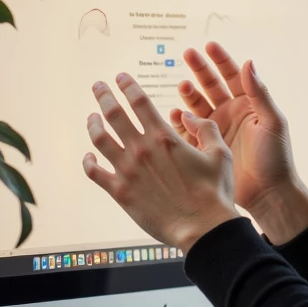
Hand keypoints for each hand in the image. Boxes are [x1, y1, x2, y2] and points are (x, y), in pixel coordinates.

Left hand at [82, 73, 237, 252]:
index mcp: (164, 137)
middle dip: (104, 96)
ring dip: (93, 124)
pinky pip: (95, 172)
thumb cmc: (214, 193)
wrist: (202, 228)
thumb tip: (191, 115)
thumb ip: (206, 130)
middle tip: (98, 86)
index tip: (121, 78)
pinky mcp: (120, 192)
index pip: (139, 102)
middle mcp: (141, 149)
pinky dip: (88, 161)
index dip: (128, 86)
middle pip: (114, 114)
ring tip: (91, 117)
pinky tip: (88, 156)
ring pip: (99, 139)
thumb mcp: (220, 155)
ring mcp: (127, 171)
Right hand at [171, 42, 307, 242]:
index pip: (233, 76)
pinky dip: (181, 121)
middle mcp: (231, 114)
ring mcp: (217, 130)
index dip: (221, 60)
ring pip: (198, 105)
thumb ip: (259, 93)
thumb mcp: (272, 122)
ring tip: (183, 86)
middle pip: (212, 85)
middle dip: (200, 69)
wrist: (269, 193)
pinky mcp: (206, 147)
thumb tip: (249, 62)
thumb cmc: (277, 158)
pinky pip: (189, 130)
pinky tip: (175, 113)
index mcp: (249, 105)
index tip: (208, 46)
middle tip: (188, 54)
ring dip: (189, 94)